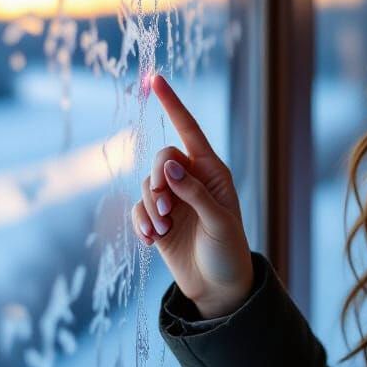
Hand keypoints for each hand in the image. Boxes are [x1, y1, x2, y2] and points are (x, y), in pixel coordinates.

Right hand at [132, 72, 254, 318]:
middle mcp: (190, 180)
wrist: (219, 288)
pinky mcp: (157, 221)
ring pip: (145, 184)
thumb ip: (194, 193)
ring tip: (160, 231)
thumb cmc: (228, 251)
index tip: (155, 78)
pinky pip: (138, 210)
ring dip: (148, 207)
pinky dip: (141, 223)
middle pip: (161, 159)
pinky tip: (151, 242)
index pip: (188, 129)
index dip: (172, 104)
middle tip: (163, 208)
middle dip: (156, 181)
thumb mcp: (219, 222)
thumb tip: (168, 168)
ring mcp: (172, 200)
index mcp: (212, 171)